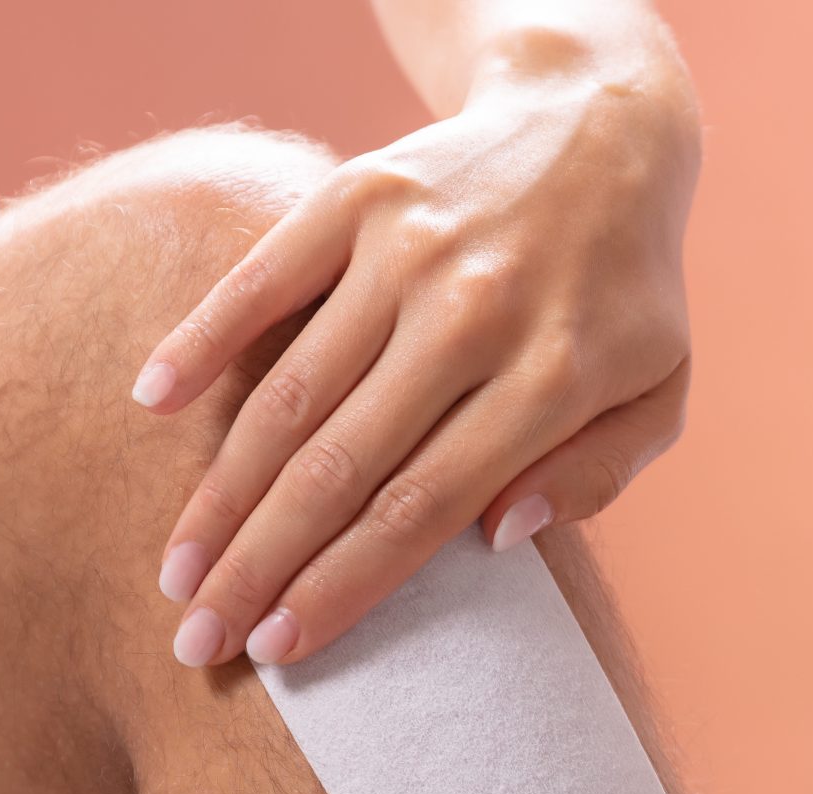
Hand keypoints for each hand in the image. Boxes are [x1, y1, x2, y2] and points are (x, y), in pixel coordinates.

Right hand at [134, 54, 697, 667]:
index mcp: (552, 377)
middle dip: (261, 566)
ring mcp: (408, 249)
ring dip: (222, 491)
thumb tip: (503, 538)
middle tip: (199, 639)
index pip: (422, 509)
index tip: (279, 650)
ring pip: (291, 392)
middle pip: (341, 467)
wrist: (601, 124)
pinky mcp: (358, 194)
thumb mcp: (660, 393)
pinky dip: (202, 338)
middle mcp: (473, 312)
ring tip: (176, 569)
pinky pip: (264, 278)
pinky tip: (153, 403)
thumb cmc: (624, 294)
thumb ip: (597, 475)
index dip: (342, 587)